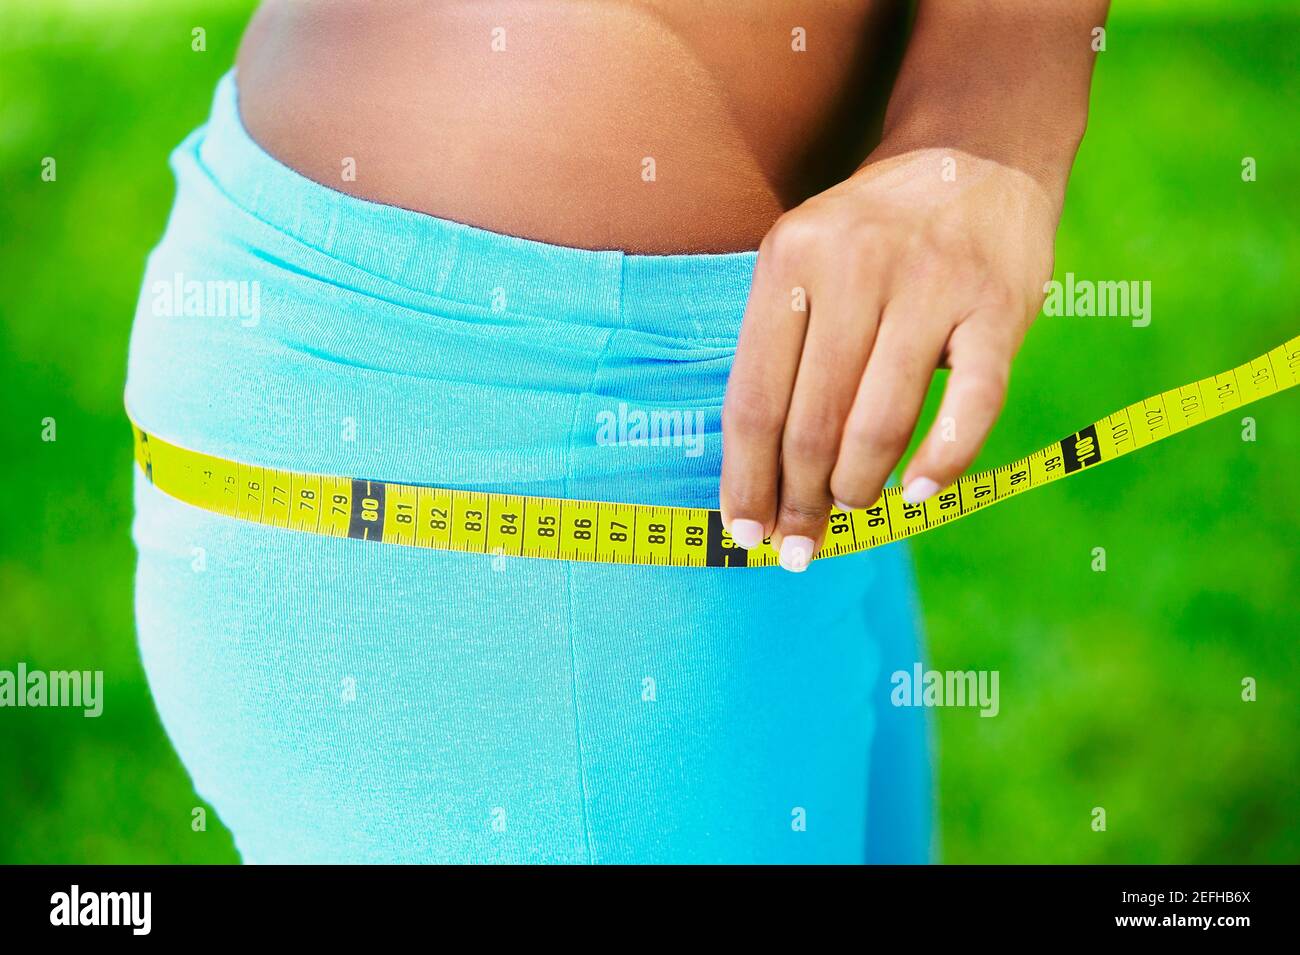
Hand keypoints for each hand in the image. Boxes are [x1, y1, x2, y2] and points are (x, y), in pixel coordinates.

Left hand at [720, 147, 1059, 570]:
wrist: (978, 154)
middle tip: (799, 546)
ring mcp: (931, 286)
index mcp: (789, 259)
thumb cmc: (874, 234)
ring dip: (856, 488)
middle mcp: (853, 268)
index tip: (744, 532)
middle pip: (810, 422)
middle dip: (799, 501)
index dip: (746, 478)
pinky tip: (916, 494)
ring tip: (849, 510)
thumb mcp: (806, 260)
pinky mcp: (999, 307)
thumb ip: (781, 349)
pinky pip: (969, 407)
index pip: (752, 398)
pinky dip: (940, 462)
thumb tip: (761, 474)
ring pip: (878, 423)